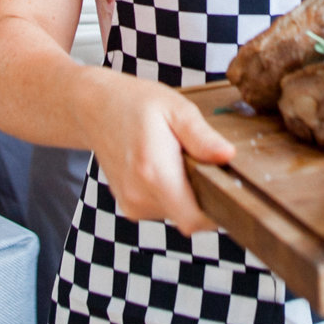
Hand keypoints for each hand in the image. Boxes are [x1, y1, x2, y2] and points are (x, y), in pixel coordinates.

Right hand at [85, 74, 233, 233]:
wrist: (94, 108)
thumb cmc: (136, 103)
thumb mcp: (175, 108)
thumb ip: (201, 136)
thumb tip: (228, 156)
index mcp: (154, 172)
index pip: (194, 219)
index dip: (218, 212)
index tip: (228, 189)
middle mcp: (139, 195)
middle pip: (189, 217)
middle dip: (203, 196)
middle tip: (202, 161)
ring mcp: (131, 204)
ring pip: (177, 213)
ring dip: (186, 193)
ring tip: (178, 159)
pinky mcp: (129, 206)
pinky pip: (163, 209)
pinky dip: (171, 193)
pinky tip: (165, 166)